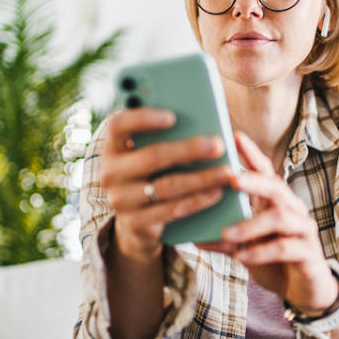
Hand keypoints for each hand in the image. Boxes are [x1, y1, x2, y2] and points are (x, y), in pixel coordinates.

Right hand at [100, 108, 234, 259]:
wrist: (137, 220)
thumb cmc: (153, 173)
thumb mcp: (150, 152)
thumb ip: (166, 136)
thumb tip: (204, 119)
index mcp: (112, 147)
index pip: (118, 125)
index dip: (143, 118)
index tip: (173, 116)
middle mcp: (110, 173)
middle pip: (152, 156)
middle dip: (189, 149)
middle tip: (218, 145)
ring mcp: (120, 200)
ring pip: (167, 186)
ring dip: (201, 178)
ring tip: (227, 171)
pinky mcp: (135, 223)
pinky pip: (171, 210)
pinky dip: (197, 200)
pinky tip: (217, 192)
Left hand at [196, 131, 338, 313]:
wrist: (303, 291)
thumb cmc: (272, 260)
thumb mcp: (244, 246)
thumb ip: (224, 235)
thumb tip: (190, 232)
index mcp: (275, 201)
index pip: (265, 171)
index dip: (251, 154)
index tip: (234, 136)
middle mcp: (292, 209)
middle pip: (275, 187)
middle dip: (252, 181)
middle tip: (229, 180)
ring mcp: (303, 230)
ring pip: (280, 218)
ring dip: (250, 224)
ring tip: (226, 233)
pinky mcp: (309, 253)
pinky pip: (285, 248)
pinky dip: (261, 251)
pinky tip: (242, 257)